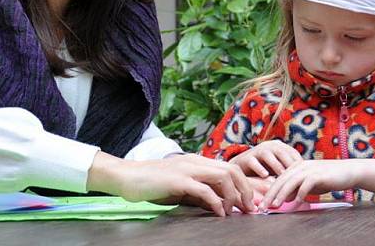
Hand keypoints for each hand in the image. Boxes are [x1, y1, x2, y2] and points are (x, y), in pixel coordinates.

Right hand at [87, 152, 254, 215]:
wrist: (125, 176)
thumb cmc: (151, 183)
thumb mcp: (180, 186)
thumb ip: (199, 191)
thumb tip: (218, 204)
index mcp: (198, 161)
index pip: (230, 167)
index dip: (244, 184)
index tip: (249, 202)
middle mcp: (196, 161)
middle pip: (232, 170)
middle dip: (245, 190)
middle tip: (249, 208)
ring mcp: (187, 169)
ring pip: (223, 176)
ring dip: (233, 195)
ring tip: (235, 211)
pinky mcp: (178, 180)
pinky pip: (204, 189)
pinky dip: (216, 202)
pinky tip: (219, 213)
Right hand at [230, 140, 302, 177]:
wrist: (241, 168)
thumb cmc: (264, 169)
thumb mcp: (277, 168)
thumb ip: (288, 171)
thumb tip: (304, 183)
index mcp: (280, 147)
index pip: (293, 153)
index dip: (300, 164)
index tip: (305, 175)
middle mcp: (269, 146)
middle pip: (282, 152)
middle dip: (289, 164)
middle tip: (296, 176)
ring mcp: (257, 150)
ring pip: (269, 156)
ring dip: (276, 165)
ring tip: (282, 175)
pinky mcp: (247, 157)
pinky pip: (254, 162)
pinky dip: (260, 168)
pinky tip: (265, 175)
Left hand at [259, 159, 374, 208]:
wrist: (348, 171)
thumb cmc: (328, 178)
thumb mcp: (310, 183)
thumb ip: (297, 189)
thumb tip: (284, 198)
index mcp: (297, 166)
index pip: (279, 179)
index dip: (269, 192)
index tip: (261, 204)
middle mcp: (301, 166)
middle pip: (281, 180)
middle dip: (270, 194)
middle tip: (262, 207)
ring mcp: (310, 169)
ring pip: (291, 181)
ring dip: (281, 194)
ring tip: (274, 205)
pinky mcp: (319, 174)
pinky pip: (306, 184)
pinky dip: (300, 193)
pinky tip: (296, 202)